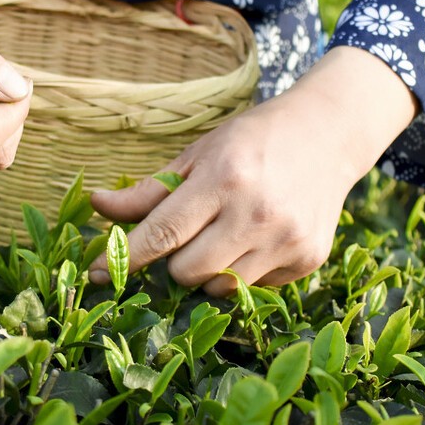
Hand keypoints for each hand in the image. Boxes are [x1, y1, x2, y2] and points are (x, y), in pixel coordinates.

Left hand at [88, 46, 418, 295]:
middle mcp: (256, 212)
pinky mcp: (307, 259)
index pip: (161, 233)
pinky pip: (253, 289)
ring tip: (221, 237)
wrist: (329, 135)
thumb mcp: (198, 153)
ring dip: (206, 272)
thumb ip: (149, 190)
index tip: (95, 272)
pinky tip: (255, 239)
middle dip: (172, 263)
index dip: (123, 257)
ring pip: (218, 289)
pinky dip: (242, 272)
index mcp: (223, 178)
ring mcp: (286, 239)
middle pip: (186, 271)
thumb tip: (97, 206)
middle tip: (184, 239)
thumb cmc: (252, 142)